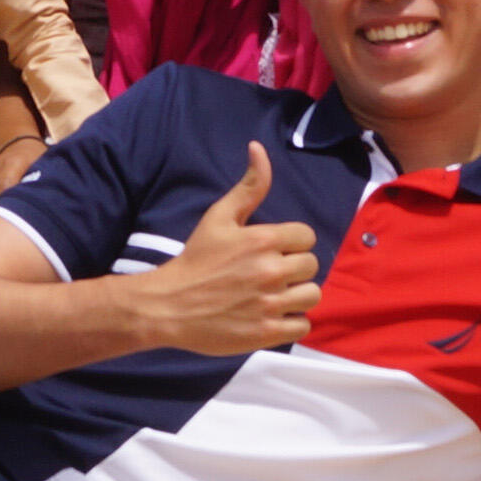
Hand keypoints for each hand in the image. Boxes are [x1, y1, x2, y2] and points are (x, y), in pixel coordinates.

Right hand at [136, 143, 321, 354]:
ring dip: (297, 296)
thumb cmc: (196, 260)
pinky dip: (291, 321)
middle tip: (270, 274)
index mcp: (263, 240)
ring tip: (275, 295)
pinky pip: (302, 326)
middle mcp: (271, 271)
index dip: (292, 243)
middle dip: (294, 268)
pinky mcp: (267, 332)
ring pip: (312, 296)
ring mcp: (270, 303)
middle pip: (312, 266)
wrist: (168, 305)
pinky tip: (272, 315)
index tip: (273, 250)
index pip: (307, 237)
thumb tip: (258, 148)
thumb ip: (248, 186)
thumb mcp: (218, 217)